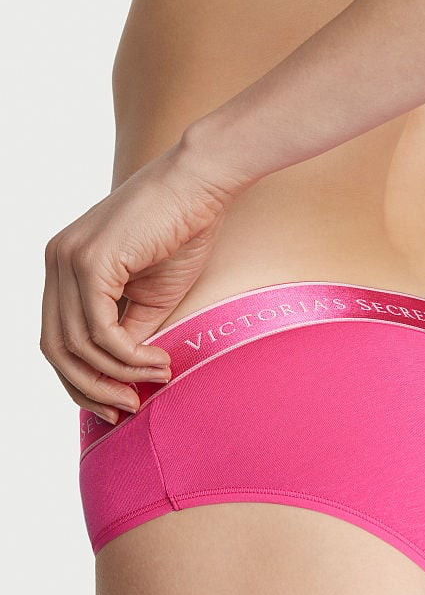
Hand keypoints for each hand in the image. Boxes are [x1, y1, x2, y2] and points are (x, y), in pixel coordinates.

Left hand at [40, 140, 241, 423]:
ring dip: (120, 374)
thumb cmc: (182, 232)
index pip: (56, 340)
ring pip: (78, 345)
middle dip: (91, 389)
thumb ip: (128, 332)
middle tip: (128, 409)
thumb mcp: (150, 297)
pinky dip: (127, 356)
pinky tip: (156, 360)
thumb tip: (121, 379)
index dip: (82, 382)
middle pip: (55, 349)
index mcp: (63, 269)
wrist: (200, 185)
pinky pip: (100, 330)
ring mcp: (68, 260)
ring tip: (158, 376)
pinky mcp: (91, 261)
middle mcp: (56, 262)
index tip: (116, 406)